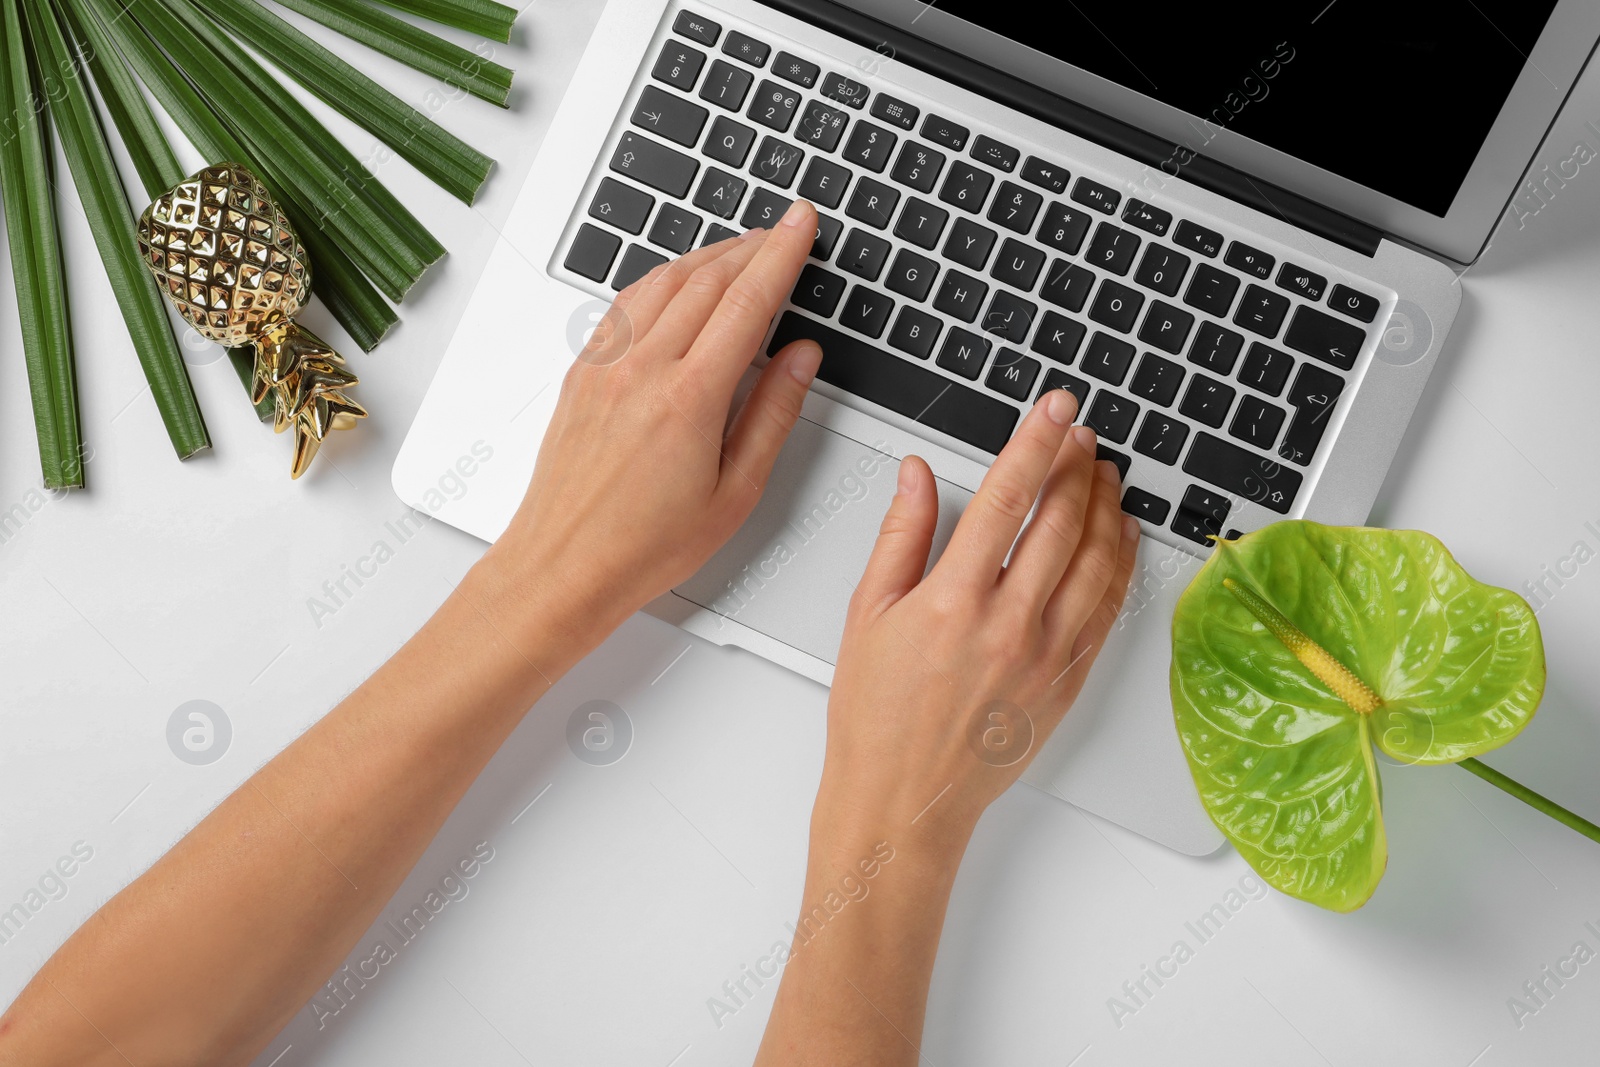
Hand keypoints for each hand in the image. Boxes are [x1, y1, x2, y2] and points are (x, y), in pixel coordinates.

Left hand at [482, 201, 821, 636]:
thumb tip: (800, 358)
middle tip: (784, 231)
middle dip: (753, 246)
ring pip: (663, 281)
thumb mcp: (735, 493)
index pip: (748, 301)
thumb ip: (773, 415)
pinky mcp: (583, 373)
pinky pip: (626, 304)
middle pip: (708, 280)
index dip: (783, 254)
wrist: (563, 567)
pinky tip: (679, 281)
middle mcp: (643, 370)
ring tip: (741, 248)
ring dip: (708, 255)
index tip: (803, 225)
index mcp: (689, 399)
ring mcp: (606, 366)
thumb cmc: (644, 546)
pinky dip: (662, 278)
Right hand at [815, 390, 1140, 853]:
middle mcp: (1008, 626)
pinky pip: (1107, 612)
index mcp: (953, 601)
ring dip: (1105, 508)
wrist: (902, 803)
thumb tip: (916, 475)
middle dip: (1075, 466)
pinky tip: (1120, 539)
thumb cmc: (875, 719)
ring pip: (1095, 563)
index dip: (1036, 442)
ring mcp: (1045, 657)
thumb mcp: (867, 615)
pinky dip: (1121, 566)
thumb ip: (900, 536)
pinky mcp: (1066, 685)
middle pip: (1060, 522)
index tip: (1054, 409)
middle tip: (1081, 432)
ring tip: (1106, 473)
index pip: (1007, 498)